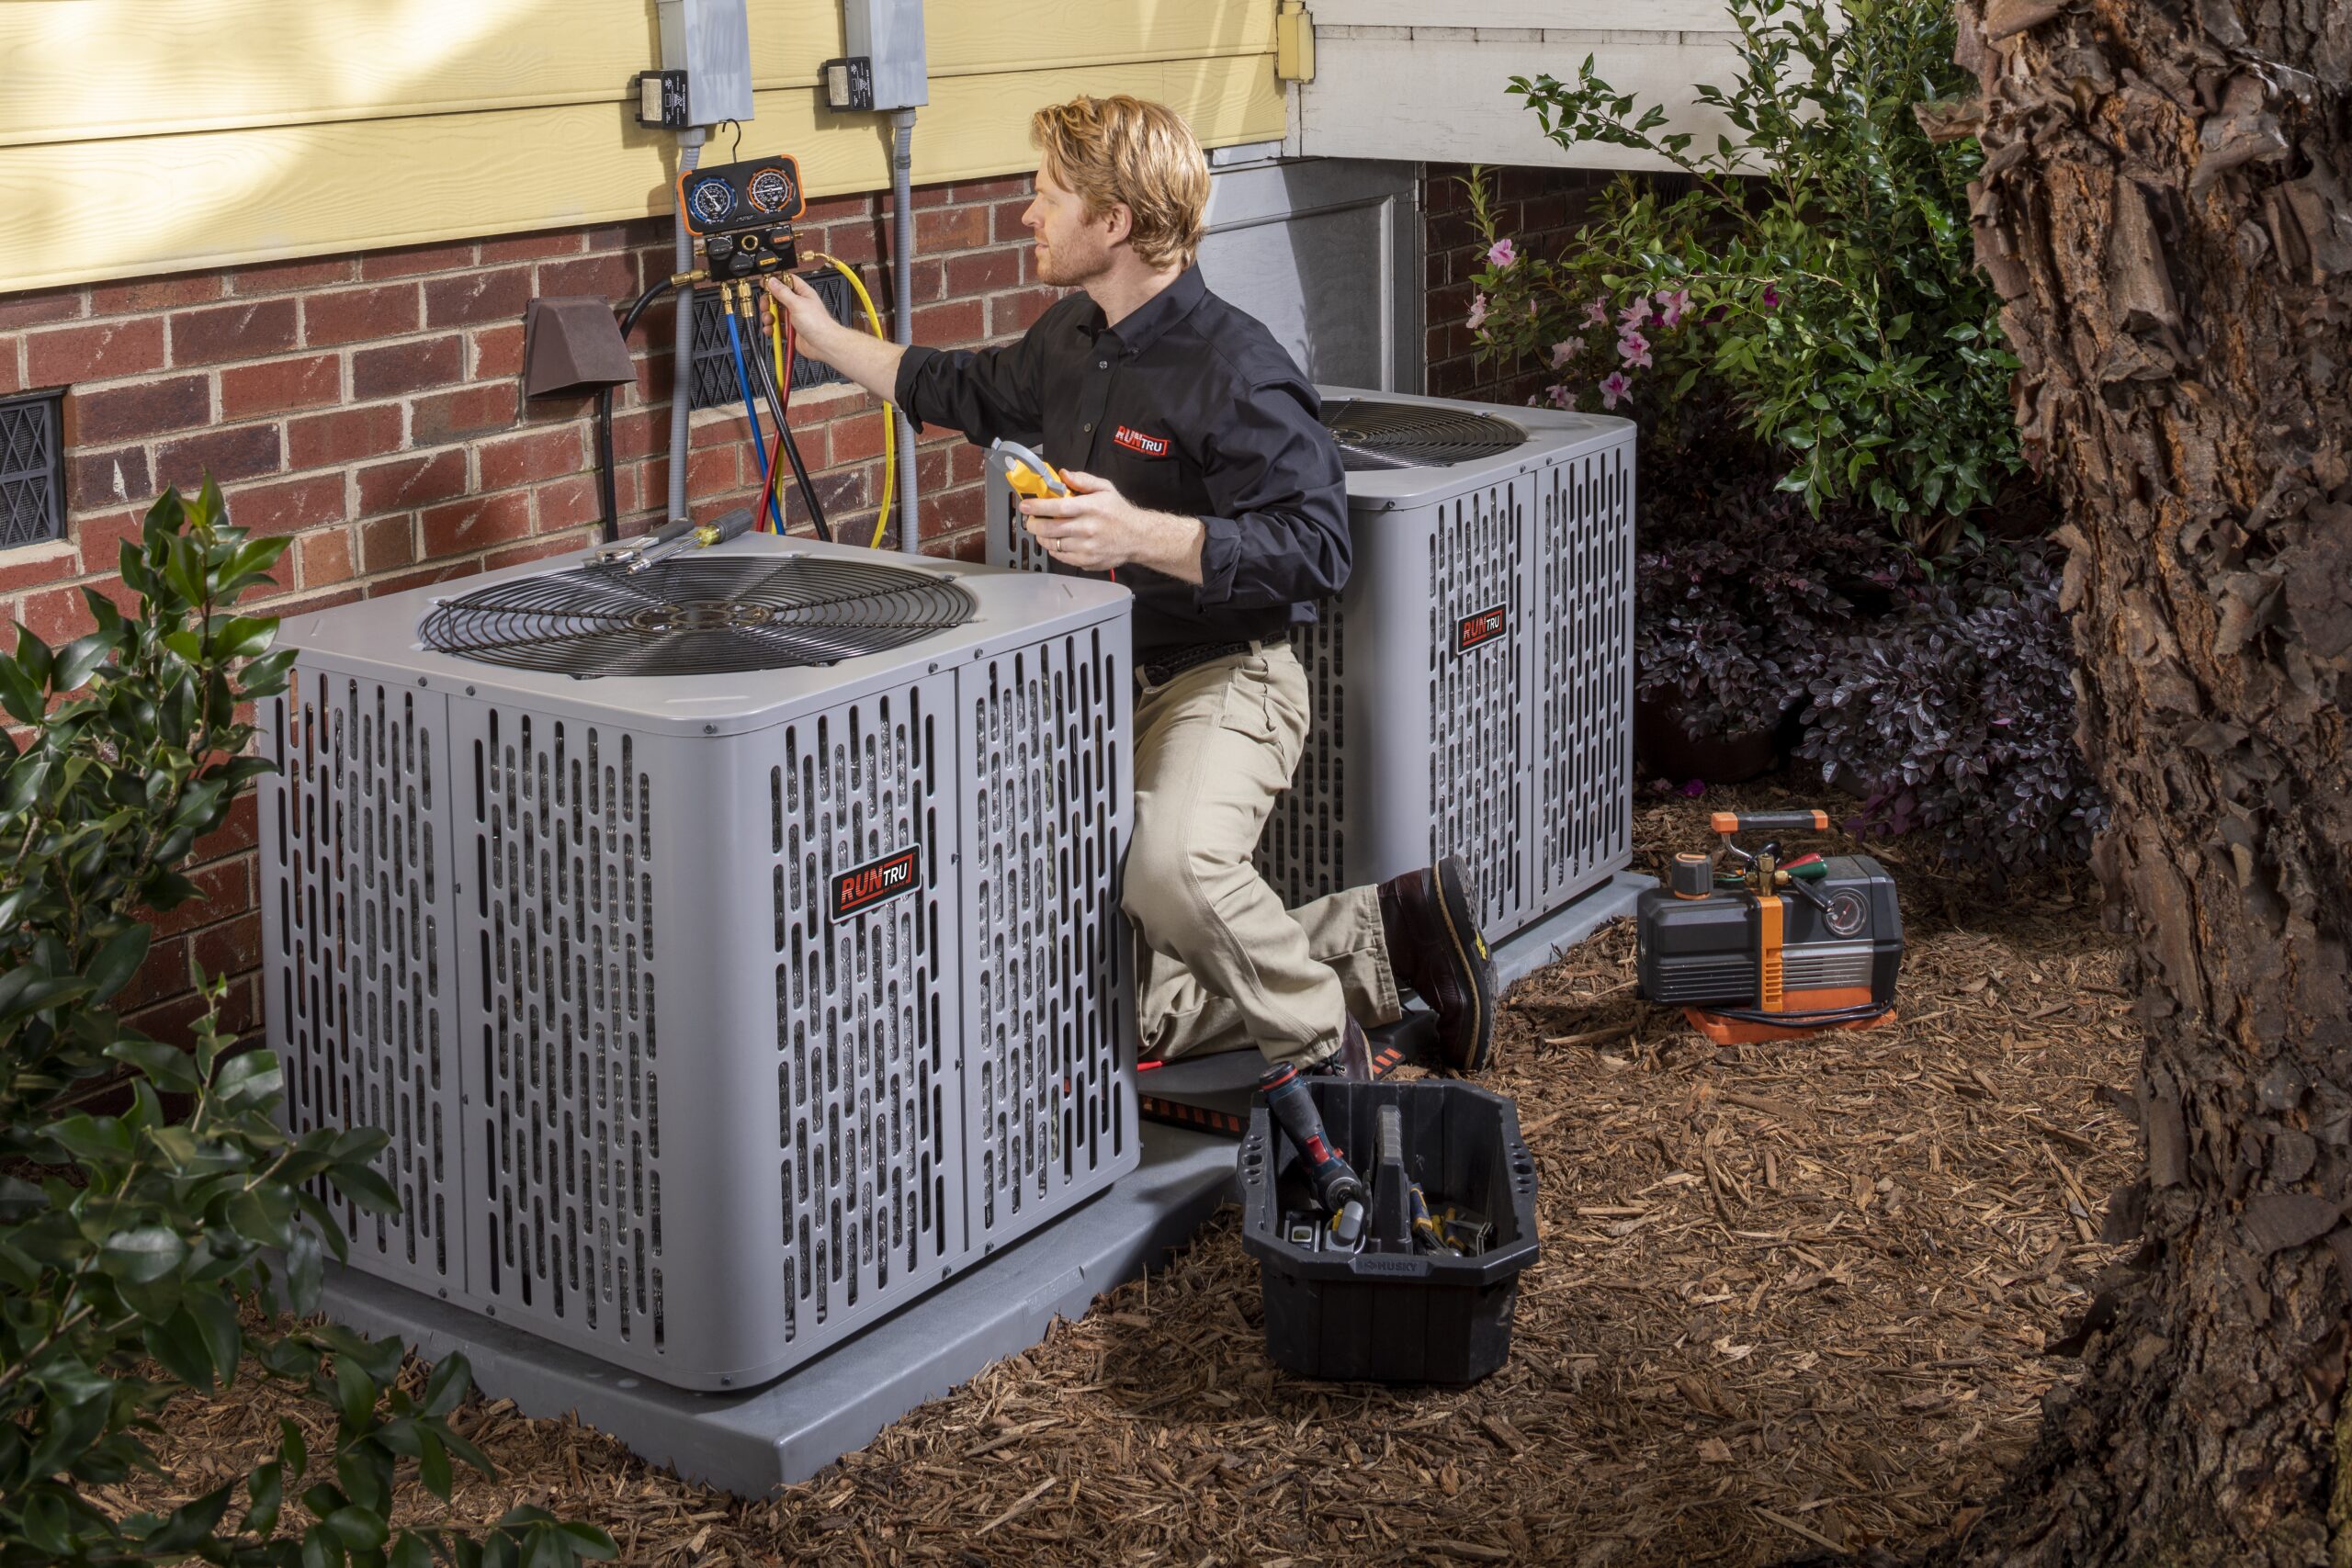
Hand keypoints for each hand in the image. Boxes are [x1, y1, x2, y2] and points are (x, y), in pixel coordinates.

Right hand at [762, 272, 847, 357]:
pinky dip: (772, 329)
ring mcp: (794, 317)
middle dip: (769, 302)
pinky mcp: (791, 330)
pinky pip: (777, 327)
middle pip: (777, 298)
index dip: (775, 281)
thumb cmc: (818, 324)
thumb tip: (772, 281)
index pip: (786, 281)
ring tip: (769, 320)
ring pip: (776, 313)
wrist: (823, 345)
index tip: (764, 283)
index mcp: (802, 293)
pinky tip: (771, 330)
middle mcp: (798, 304)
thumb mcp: (797, 304)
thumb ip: (783, 292)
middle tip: (766, 306)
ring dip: (769, 317)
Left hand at [1020, 471, 1202, 580]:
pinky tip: (1055, 541)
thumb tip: (1063, 474)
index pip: (1058, 507)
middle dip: (1034, 524)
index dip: (1037, 507)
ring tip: (1042, 530)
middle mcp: (1088, 528)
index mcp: (1091, 507)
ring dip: (1042, 537)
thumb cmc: (1119, 513)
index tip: (1025, 505)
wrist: (1138, 537)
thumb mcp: (1105, 488)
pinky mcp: (1086, 560)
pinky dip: (1053, 549)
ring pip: (1053, 544)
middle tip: (1030, 520)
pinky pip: (1061, 556)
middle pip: (1050, 528)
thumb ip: (1083, 480)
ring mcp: (1087, 547)